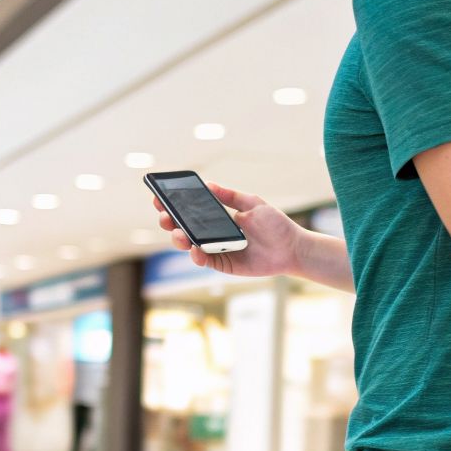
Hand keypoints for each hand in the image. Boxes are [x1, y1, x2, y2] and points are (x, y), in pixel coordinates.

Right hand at [151, 182, 304, 277]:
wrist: (292, 247)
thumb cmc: (275, 224)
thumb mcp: (252, 204)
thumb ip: (229, 197)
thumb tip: (208, 184)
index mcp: (217, 217)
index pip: (189, 211)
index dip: (172, 206)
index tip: (158, 198)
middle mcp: (213, 234)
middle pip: (183, 229)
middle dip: (169, 222)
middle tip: (164, 217)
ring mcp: (217, 250)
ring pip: (189, 246)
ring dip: (180, 240)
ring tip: (178, 234)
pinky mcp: (224, 265)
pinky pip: (205, 261)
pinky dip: (197, 256)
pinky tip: (195, 249)